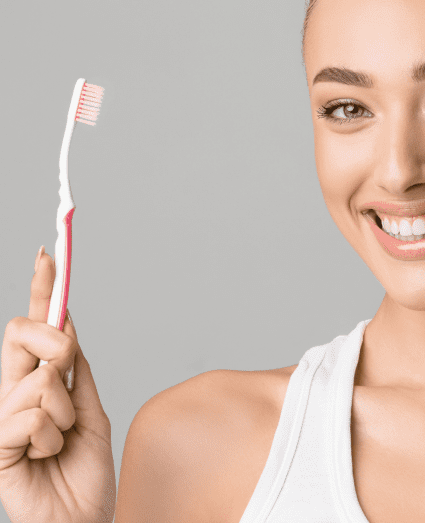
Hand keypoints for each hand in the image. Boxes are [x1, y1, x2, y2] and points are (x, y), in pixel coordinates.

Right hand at [0, 248, 115, 522]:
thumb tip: (69, 324)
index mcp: (38, 381)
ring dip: (66, 414)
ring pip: (40, 380)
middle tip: (68, 385)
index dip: (42, 290)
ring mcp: (1, 415)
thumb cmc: (83, 469)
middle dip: (58, 348)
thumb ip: (76, 370)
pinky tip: (44, 458)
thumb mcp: (90, 409)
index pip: (37, 328)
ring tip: (60, 442)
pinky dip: (52, 437)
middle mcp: (14, 391)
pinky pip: (31, 416)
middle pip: (26, 336)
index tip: (48, 253)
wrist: (80, 516)